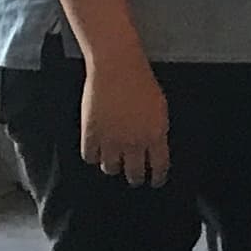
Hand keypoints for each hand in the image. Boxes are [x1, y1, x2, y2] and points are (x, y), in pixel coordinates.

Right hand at [77, 53, 170, 186]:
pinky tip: (96, 153)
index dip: (157, 177)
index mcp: (156, 136)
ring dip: (113, 167)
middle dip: (135, 177)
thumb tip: (155, 146)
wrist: (117, 69)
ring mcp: (111, 140)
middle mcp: (134, 143)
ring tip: (113, 164)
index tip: (156, 181)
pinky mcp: (91, 135)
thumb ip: (158, 131)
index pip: (159, 167)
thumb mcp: (160, 109)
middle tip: (134, 177)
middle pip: (134, 173)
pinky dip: (93, 157)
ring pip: (110, 169)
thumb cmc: (142, 83)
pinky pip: (90, 157)